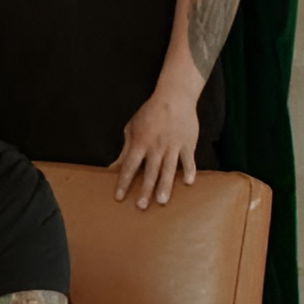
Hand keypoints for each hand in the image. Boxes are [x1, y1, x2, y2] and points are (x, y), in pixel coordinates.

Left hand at [111, 87, 200, 208]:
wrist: (174, 97)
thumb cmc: (150, 113)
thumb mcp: (132, 128)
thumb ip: (125, 149)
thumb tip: (114, 167)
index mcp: (140, 143)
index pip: (129, 166)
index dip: (123, 182)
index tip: (119, 197)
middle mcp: (156, 147)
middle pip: (149, 172)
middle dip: (145, 190)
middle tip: (142, 206)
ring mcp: (173, 146)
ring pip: (168, 169)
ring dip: (165, 185)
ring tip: (162, 201)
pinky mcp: (188, 144)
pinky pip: (188, 160)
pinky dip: (189, 170)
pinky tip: (189, 182)